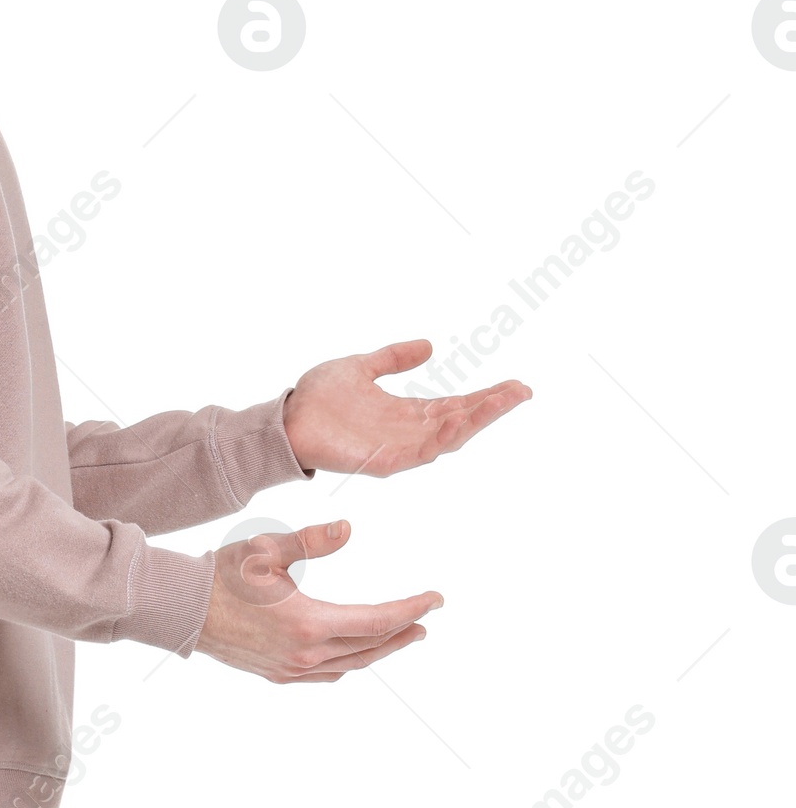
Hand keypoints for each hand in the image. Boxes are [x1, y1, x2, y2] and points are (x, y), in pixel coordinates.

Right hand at [196, 522, 439, 683]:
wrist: (181, 609)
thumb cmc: (222, 575)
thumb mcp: (267, 548)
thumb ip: (312, 540)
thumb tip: (349, 529)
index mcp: (309, 623)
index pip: (377, 621)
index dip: (411, 609)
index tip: (436, 599)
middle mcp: (304, 654)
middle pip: (369, 648)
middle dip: (402, 633)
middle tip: (425, 620)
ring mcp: (290, 670)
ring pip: (349, 666)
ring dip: (377, 651)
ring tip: (399, 636)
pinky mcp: (276, 675)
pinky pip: (325, 676)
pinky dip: (348, 664)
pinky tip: (354, 654)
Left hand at [282, 340, 529, 478]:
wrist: (284, 419)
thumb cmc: (317, 399)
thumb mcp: (362, 366)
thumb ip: (394, 358)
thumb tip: (429, 345)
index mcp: (407, 412)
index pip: (456, 404)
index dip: (485, 396)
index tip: (515, 385)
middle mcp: (408, 432)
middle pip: (461, 421)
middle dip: (492, 407)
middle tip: (522, 391)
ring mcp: (398, 448)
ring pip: (448, 437)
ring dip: (477, 420)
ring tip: (504, 402)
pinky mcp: (383, 461)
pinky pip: (420, 452)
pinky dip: (442, 439)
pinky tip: (461, 424)